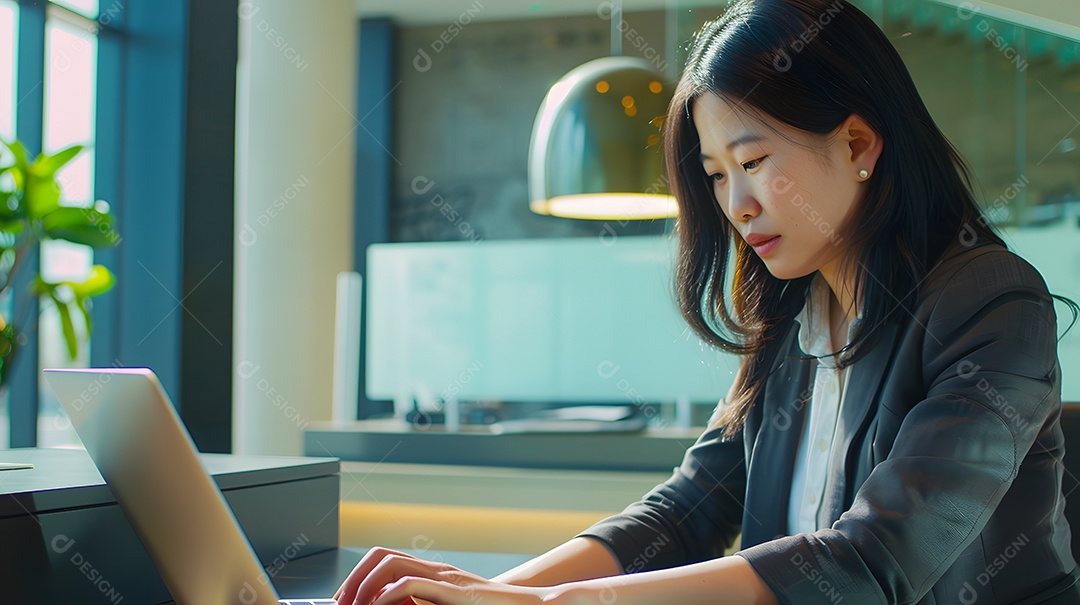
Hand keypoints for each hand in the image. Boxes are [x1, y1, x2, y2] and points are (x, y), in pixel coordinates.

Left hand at [334, 547, 551, 604]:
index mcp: (432, 572)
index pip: (385, 559)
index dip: (359, 575)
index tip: (345, 599)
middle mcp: (435, 568)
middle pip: (381, 556)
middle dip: (354, 579)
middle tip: (342, 603)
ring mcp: (444, 577)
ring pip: (390, 564)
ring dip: (365, 585)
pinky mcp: (452, 591)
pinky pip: (410, 584)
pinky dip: (387, 596)